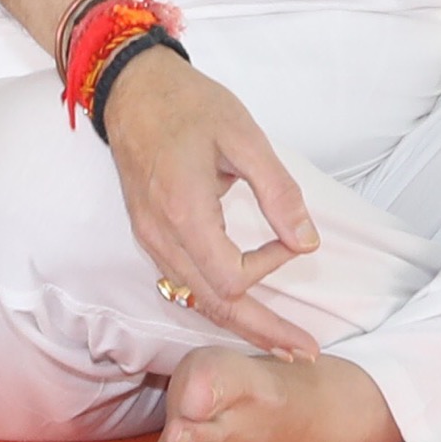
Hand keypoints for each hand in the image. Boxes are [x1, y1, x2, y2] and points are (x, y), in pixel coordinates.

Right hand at [98, 45, 320, 351]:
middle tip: (304, 352)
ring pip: (196, 300)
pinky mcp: (149, 236)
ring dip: (240, 322)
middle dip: (262, 331)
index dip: (270, 268)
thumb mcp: (244, 136)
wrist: (132, 89)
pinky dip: (217, 302)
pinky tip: (243, 307)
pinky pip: (183, 284)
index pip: (232, 278)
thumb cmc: (189, 104)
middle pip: (214, 305)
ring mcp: (151, 239)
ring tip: (281, 341)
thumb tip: (307, 243)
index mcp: (184, 211)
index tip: (291, 239)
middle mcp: (162, 236)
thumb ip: (277, 192)